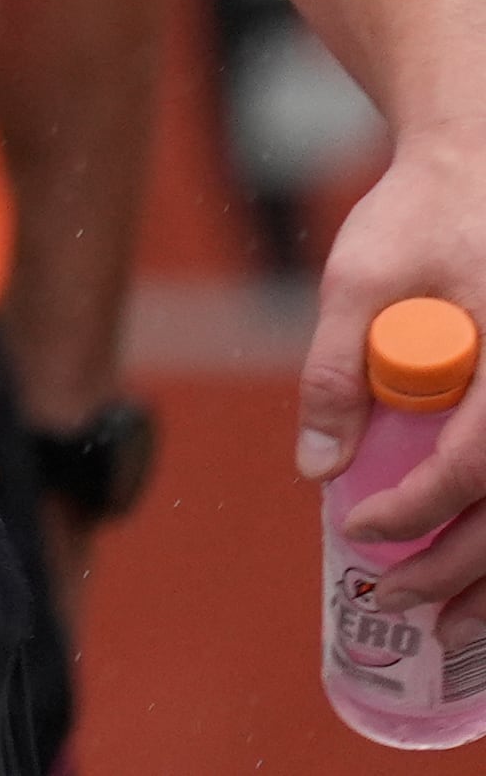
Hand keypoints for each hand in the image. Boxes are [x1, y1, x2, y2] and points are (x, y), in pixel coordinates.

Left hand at [309, 131, 485, 607]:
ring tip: (445, 622)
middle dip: (461, 567)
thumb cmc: (420, 215)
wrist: (477, 161)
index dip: (417, 508)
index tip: (356, 529)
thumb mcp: (358, 277)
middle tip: (395, 597)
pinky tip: (479, 581)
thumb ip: (335, 370)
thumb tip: (315, 468)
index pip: (475, 461)